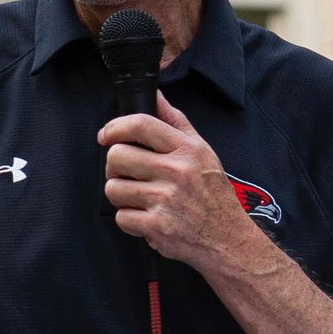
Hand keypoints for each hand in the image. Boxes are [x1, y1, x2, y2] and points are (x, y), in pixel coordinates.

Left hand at [100, 93, 264, 271]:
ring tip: (139, 198)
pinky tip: (146, 217)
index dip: (115, 127)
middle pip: (117, 156)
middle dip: (115, 166)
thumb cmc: (212, 193)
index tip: (106, 135)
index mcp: (187, 150)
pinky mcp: (156, 226)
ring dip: (120, 195)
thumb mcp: (202, 151)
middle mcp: (176, 172)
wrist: (227, 238)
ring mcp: (165, 200)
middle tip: (126, 173)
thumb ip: (175, 121)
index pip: (141, 125)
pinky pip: (121, 217)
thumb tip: (155, 95)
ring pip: (113, 188)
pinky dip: (129, 220)